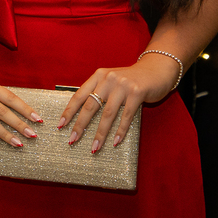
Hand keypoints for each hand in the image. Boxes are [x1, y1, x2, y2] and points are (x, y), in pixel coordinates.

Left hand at [56, 56, 179, 152]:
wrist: (156, 70)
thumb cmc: (130, 79)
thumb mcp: (111, 80)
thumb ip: (98, 91)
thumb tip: (81, 115)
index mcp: (98, 75)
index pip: (79, 95)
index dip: (69, 111)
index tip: (61, 125)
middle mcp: (108, 79)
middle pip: (90, 105)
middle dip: (80, 125)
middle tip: (72, 139)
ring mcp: (123, 85)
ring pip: (108, 114)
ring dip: (100, 133)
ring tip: (94, 147)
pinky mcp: (137, 92)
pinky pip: (126, 116)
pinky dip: (120, 131)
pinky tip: (115, 142)